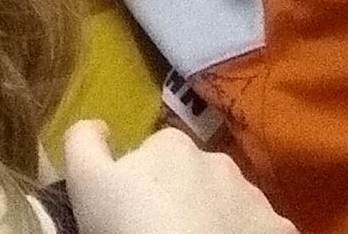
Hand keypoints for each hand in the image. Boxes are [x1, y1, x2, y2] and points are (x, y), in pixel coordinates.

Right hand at [63, 123, 296, 233]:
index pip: (155, 154)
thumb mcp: (86, 181)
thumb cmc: (132, 229)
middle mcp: (220, 162)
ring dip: (219, 220)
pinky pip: (263, 232)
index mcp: (173, 145)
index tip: (136, 212)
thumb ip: (83, 140)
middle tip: (167, 233)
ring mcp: (257, 200)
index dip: (143, 183)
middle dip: (186, 198)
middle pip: (197, 178)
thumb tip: (100, 124)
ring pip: (232, 204)